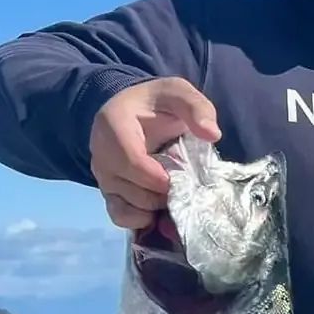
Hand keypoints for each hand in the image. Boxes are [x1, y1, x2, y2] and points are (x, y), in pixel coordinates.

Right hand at [90, 77, 221, 229]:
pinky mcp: (109, 193)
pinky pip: (121, 217)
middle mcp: (101, 153)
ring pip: (129, 206)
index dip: (160, 177)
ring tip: (174, 191)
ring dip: (157, 206)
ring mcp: (103, 176)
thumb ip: (197, 108)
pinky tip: (161, 209)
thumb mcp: (178, 94)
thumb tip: (212, 134)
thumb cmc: (156, 104)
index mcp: (114, 124)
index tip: (182, 177)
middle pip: (132, 188)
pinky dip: (144, 219)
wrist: (134, 113)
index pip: (132, 161)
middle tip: (184, 183)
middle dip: (163, 193)